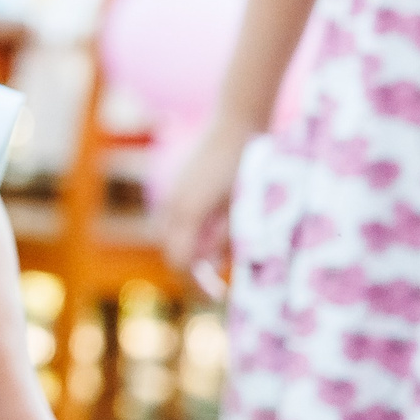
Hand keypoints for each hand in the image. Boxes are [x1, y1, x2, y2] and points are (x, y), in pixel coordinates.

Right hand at [160, 118, 251, 292]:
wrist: (236, 123)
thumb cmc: (247, 166)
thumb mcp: (243, 207)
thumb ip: (226, 237)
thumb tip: (214, 263)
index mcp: (189, 213)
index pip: (180, 262)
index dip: (195, 284)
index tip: (216, 297)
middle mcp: (174, 206)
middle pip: (171, 251)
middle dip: (190, 273)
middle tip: (214, 289)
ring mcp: (174, 195)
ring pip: (172, 237)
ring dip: (189, 254)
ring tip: (215, 265)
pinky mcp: (180, 188)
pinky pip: (177, 222)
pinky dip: (190, 237)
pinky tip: (213, 239)